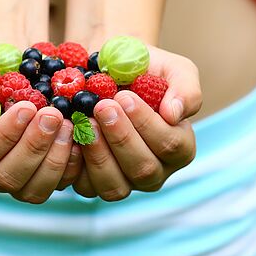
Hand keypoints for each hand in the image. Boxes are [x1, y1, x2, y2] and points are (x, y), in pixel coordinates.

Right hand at [0, 43, 82, 202]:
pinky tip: (79, 139)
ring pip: (32, 190)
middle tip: (53, 114)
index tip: (26, 107)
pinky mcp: (37, 181)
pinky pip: (55, 186)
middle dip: (33, 147)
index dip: (4, 136)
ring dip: (54, 159)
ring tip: (68, 124)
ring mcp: (10, 182)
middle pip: (6, 178)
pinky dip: (70, 166)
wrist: (7, 73)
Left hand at [73, 46, 200, 200]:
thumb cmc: (144, 73)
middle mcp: (155, 172)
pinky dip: (75, 163)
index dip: (146, 123)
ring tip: (86, 121)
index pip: (170, 146)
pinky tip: (71, 135)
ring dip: (98, 153)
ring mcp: (125, 182)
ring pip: (114, 186)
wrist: (108, 73)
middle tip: (102, 107)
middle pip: (143, 169)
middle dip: (121, 137)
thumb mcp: (172, 69)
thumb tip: (174, 114)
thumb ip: (184, 88)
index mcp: (180, 148)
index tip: (124, 97)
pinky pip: (85, 186)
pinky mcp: (94, 185)